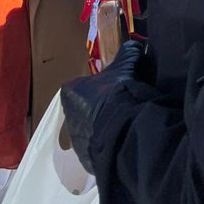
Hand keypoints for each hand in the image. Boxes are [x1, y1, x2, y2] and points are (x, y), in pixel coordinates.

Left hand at [60, 40, 143, 172]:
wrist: (123, 129)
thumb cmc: (119, 93)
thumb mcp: (126, 66)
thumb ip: (127, 53)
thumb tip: (135, 45)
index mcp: (70, 92)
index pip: (81, 87)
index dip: (98, 87)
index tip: (113, 89)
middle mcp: (67, 116)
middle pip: (84, 108)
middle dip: (99, 108)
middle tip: (120, 106)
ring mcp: (76, 140)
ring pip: (91, 129)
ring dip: (104, 126)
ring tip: (124, 123)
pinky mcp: (86, 158)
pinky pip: (98, 148)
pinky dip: (108, 143)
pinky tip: (123, 138)